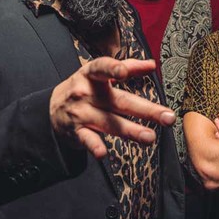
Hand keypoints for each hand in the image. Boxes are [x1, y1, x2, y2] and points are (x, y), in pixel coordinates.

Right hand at [49, 57, 174, 158]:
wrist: (50, 110)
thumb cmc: (82, 88)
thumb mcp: (97, 74)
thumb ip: (126, 67)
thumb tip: (151, 64)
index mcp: (92, 75)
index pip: (102, 68)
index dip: (113, 68)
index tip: (124, 72)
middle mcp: (86, 93)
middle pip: (120, 101)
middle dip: (146, 110)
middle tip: (167, 117)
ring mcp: (81, 113)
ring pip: (109, 123)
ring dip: (130, 131)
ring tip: (149, 137)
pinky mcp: (77, 132)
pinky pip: (87, 140)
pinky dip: (94, 147)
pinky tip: (102, 153)